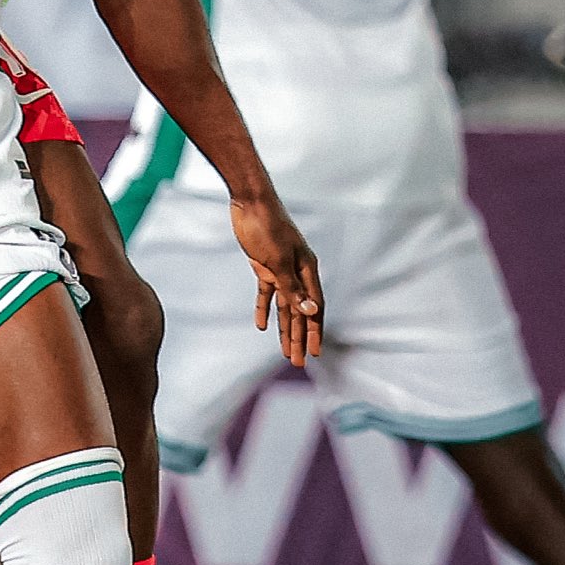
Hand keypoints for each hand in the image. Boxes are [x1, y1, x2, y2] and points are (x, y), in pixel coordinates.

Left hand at [229, 192, 323, 368]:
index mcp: (307, 270)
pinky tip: (262, 325)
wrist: (249, 201)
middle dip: (299, 337)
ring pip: (285, 306)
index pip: (313, 308)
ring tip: (285, 351)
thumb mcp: (278, 260)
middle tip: (299, 362)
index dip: (314, 331)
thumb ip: (292, 287)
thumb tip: (310, 311)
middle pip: (300, 311)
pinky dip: (265, 308)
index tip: (314, 353)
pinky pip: (267, 293)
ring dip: (284, 328)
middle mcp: (297, 272)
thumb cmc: (267, 227)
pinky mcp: (264, 266)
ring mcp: (280, 270)